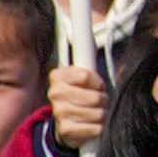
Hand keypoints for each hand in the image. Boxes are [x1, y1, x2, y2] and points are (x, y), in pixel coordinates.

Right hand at [42, 38, 109, 155]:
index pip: (86, 75)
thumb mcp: (84, 76)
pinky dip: (99, 128)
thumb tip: (89, 26)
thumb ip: (88, 58)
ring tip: (96, 112)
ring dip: (102, 114)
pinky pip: (95, 128)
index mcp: (58, 76)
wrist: (68, 125)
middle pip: (94, 96)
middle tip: (99, 101)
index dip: (97, 82)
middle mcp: (54, 93)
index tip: (96, 85)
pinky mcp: (65, 130)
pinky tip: (92, 125)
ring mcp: (59, 112)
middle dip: (103, 100)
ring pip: (96, 113)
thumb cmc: (81, 96)